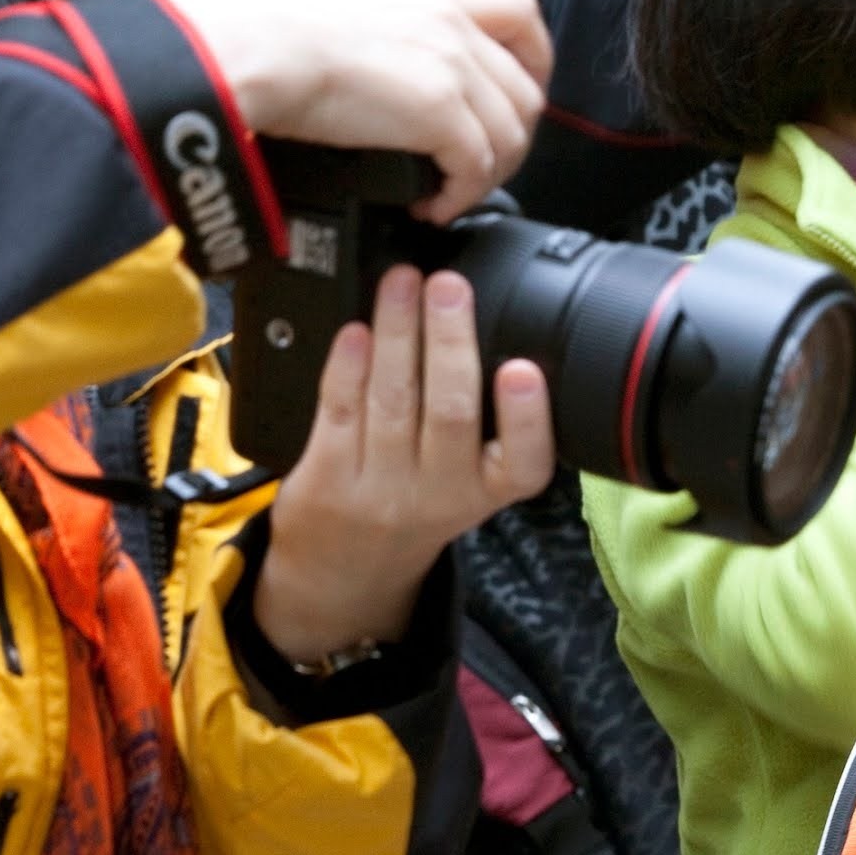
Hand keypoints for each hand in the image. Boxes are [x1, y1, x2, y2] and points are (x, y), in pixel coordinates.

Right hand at [158, 0, 549, 221]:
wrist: (246, 44)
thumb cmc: (266, 31)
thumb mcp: (346, 17)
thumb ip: (384, 40)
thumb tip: (380, 82)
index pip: (522, 15)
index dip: (533, 65)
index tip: (513, 101)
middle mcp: (453, 26)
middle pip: (526, 92)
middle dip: (508, 141)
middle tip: (469, 172)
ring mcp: (451, 66)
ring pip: (513, 135)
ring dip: (486, 176)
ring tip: (446, 195)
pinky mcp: (438, 109)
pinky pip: (477, 167)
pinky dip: (460, 197)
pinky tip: (428, 206)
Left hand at [253, 266, 554, 663]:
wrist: (346, 572)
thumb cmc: (417, 505)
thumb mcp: (469, 483)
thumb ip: (485, 421)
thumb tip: (477, 320)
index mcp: (488, 491)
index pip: (523, 461)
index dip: (527, 415)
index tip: (523, 369)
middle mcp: (439, 494)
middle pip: (450, 413)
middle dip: (450, 341)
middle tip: (449, 285)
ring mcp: (381, 489)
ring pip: (392, 400)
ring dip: (398, 332)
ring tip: (402, 282)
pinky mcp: (328, 480)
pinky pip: (340, 411)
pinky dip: (348, 365)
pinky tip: (357, 329)